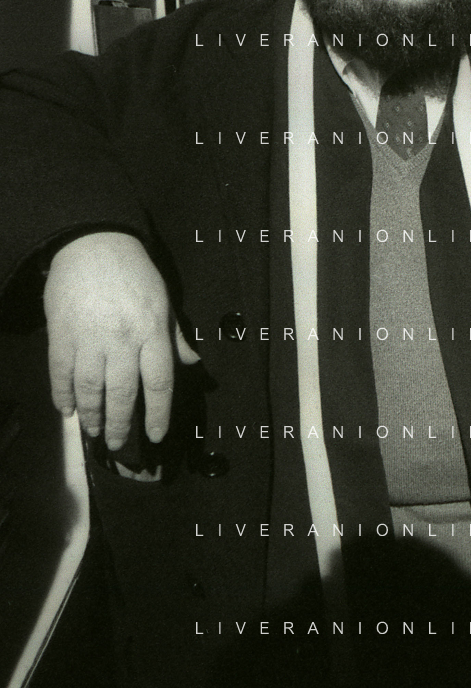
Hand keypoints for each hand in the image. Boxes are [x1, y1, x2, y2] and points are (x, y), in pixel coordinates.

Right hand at [43, 231, 199, 449]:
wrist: (93, 243)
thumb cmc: (135, 272)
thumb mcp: (164, 300)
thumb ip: (176, 336)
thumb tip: (192, 364)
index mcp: (152, 331)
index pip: (160, 383)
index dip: (158, 414)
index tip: (155, 436)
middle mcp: (123, 339)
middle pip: (123, 393)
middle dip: (121, 425)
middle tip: (118, 445)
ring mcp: (89, 338)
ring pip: (90, 389)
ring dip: (92, 415)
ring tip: (94, 431)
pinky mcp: (61, 334)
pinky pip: (61, 374)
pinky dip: (63, 396)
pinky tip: (67, 410)